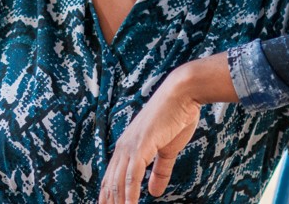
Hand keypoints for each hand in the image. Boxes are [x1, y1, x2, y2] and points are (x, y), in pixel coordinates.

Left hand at [99, 67, 201, 203]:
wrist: (181, 95)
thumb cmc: (175, 118)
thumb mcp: (167, 152)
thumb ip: (159, 172)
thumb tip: (154, 192)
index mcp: (127, 147)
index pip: (111, 178)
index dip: (108, 197)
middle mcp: (123, 146)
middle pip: (110, 184)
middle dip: (110, 203)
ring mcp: (130, 145)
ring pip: (118, 182)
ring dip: (119, 202)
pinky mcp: (140, 145)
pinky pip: (132, 175)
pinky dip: (130, 194)